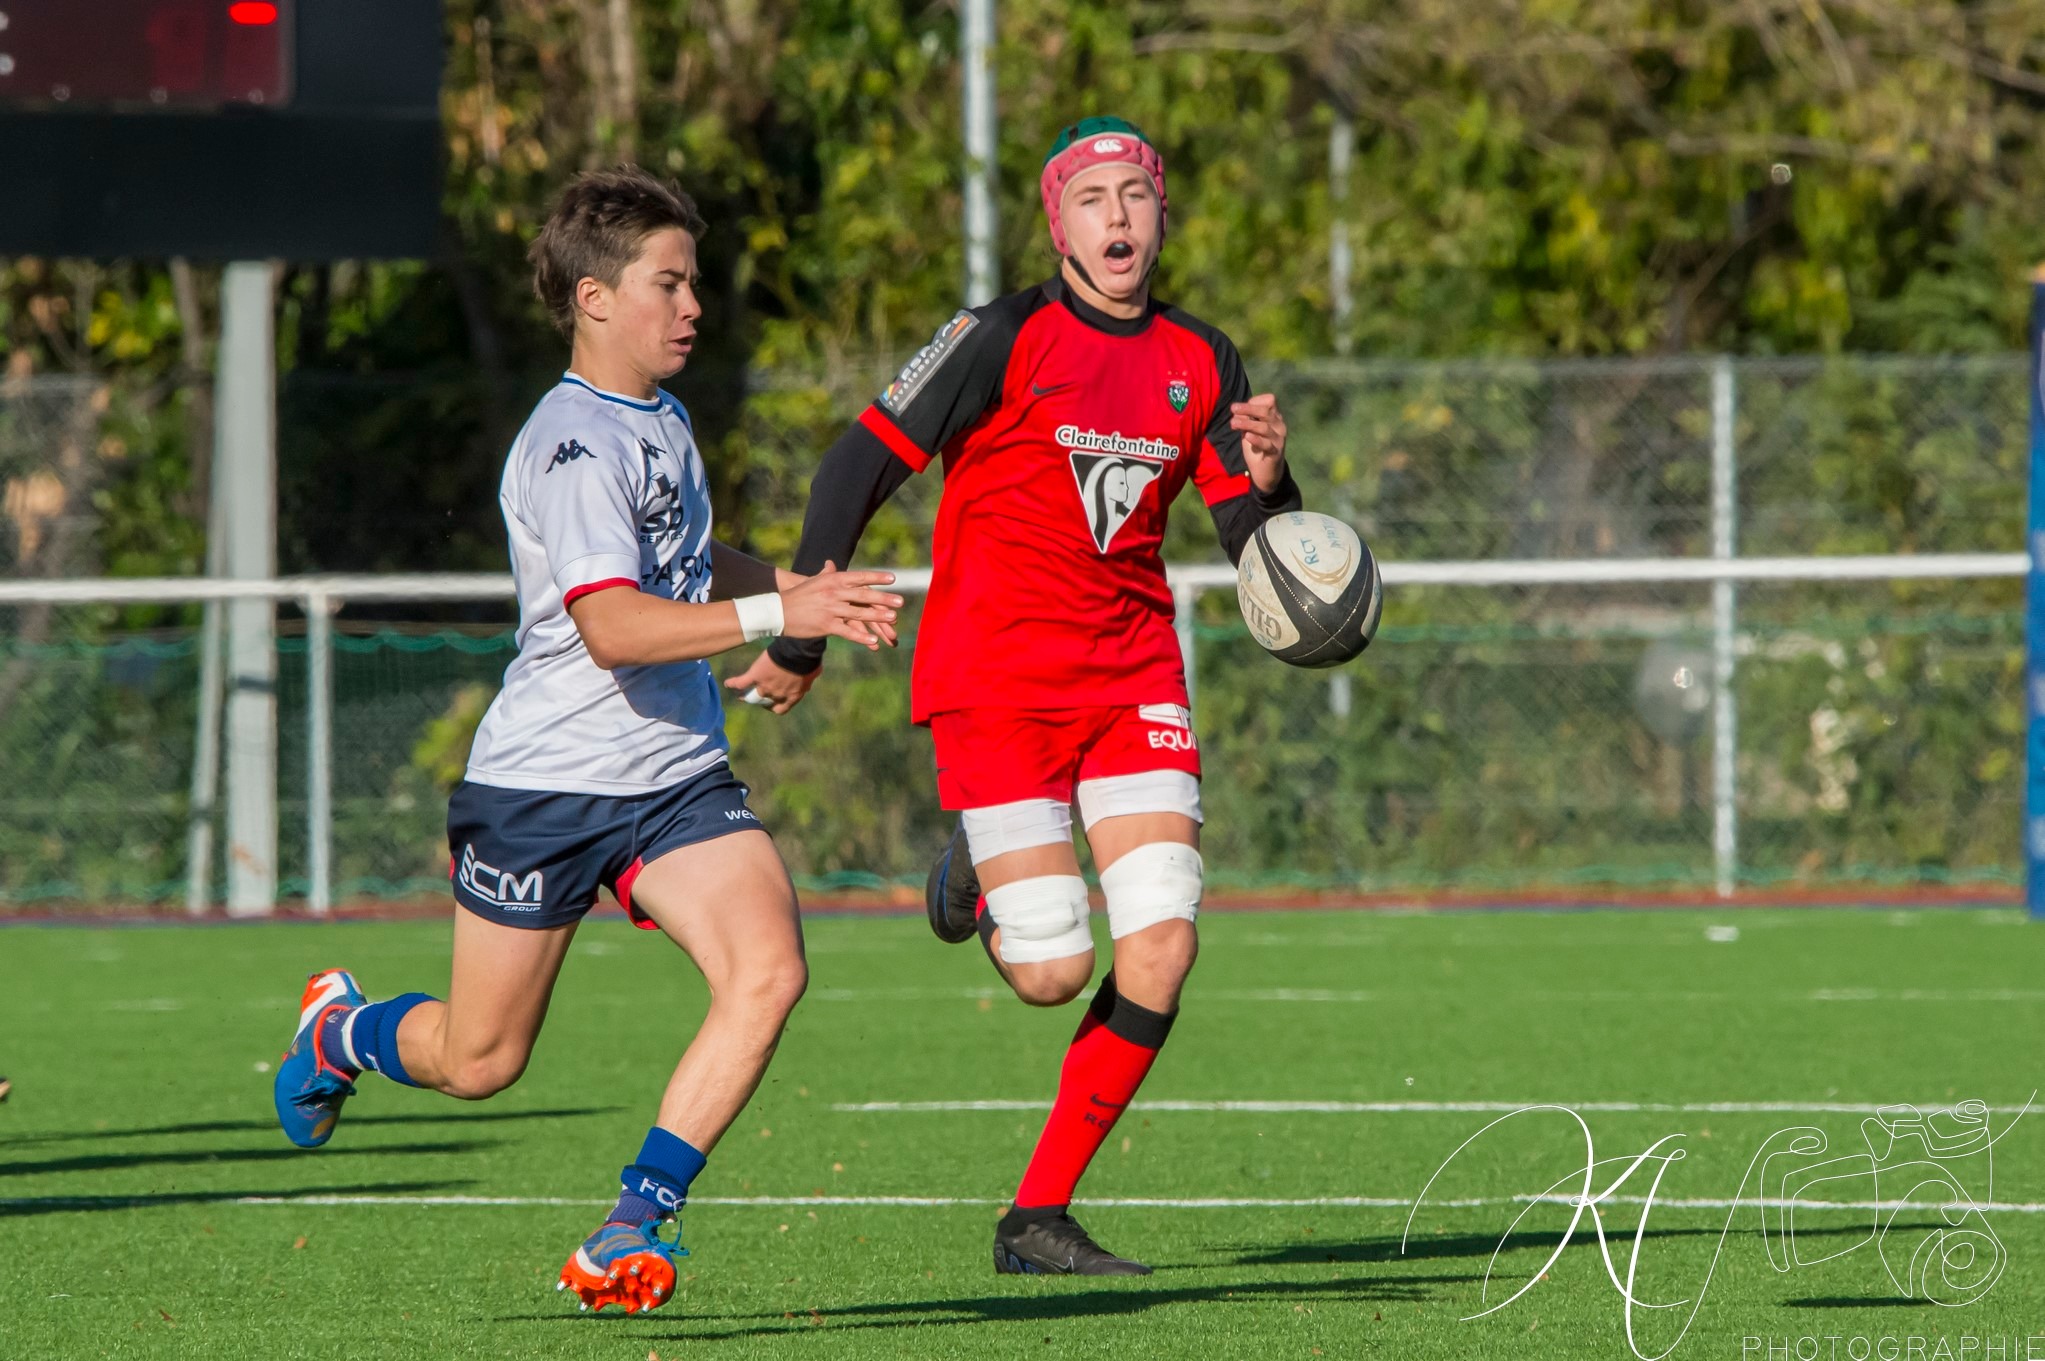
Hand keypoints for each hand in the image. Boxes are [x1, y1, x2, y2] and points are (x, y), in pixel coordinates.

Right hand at [725, 651, 818, 714]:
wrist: (797, 651)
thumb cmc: (808, 660)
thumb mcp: (812, 673)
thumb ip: (808, 678)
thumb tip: (813, 674)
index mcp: (792, 696)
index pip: (780, 709)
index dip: (774, 707)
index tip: (771, 704)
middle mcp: (777, 695)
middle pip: (765, 702)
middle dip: (761, 701)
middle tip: (755, 697)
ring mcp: (765, 686)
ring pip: (753, 694)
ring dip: (746, 695)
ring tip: (741, 694)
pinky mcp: (755, 676)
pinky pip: (741, 682)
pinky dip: (733, 683)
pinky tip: (728, 684)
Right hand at [778, 561, 902, 650]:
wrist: (777, 611)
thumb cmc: (798, 596)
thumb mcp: (814, 582)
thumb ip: (826, 574)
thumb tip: (830, 564)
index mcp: (833, 580)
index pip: (859, 577)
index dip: (877, 577)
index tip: (893, 578)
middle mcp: (833, 592)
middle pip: (863, 595)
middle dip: (884, 599)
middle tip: (901, 602)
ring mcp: (830, 609)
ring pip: (858, 614)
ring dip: (878, 618)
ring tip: (893, 620)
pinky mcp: (825, 625)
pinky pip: (847, 631)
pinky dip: (861, 637)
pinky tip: (873, 642)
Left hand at [1231, 393, 1288, 492]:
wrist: (1265, 471)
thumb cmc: (1257, 446)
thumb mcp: (1248, 430)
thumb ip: (1245, 420)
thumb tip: (1236, 411)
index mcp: (1274, 417)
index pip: (1269, 401)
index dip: (1254, 401)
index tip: (1239, 408)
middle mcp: (1279, 426)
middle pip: (1266, 411)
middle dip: (1248, 409)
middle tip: (1233, 409)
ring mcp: (1278, 439)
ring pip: (1264, 427)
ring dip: (1247, 424)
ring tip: (1233, 423)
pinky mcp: (1275, 453)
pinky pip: (1267, 445)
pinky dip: (1257, 440)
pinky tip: (1248, 436)